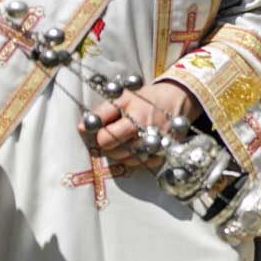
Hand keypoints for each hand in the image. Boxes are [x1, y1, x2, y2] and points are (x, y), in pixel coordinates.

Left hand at [86, 80, 203, 169]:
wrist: (177, 99)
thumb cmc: (146, 98)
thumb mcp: (123, 97)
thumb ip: (102, 112)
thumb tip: (82, 128)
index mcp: (136, 119)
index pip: (106, 139)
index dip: (101, 135)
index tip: (104, 129)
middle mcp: (148, 135)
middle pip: (116, 152)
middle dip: (111, 145)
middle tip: (114, 134)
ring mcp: (158, 146)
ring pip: (128, 160)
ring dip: (123, 152)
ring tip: (126, 139)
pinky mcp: (166, 153)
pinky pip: (144, 164)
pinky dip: (137, 158)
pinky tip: (138, 146)